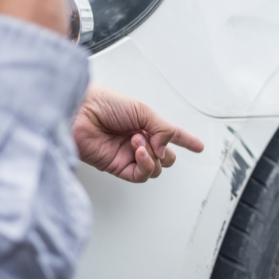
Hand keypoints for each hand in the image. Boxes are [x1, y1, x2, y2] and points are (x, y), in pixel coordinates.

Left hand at [72, 85, 204, 182]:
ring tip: (138, 142)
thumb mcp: (142, 110)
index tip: (199, 146)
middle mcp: (139, 140)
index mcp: (145, 123)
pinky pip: (141, 175)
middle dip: (166, 150)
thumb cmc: (103, 103)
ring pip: (156, 168)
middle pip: (167, 157)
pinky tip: (138, 153)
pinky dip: (145, 165)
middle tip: (153, 139)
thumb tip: (167, 149)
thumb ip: (162, 129)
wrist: (79, 113)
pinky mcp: (117, 167)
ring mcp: (129, 155)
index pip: (171, 134)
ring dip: (152, 156)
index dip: (187, 140)